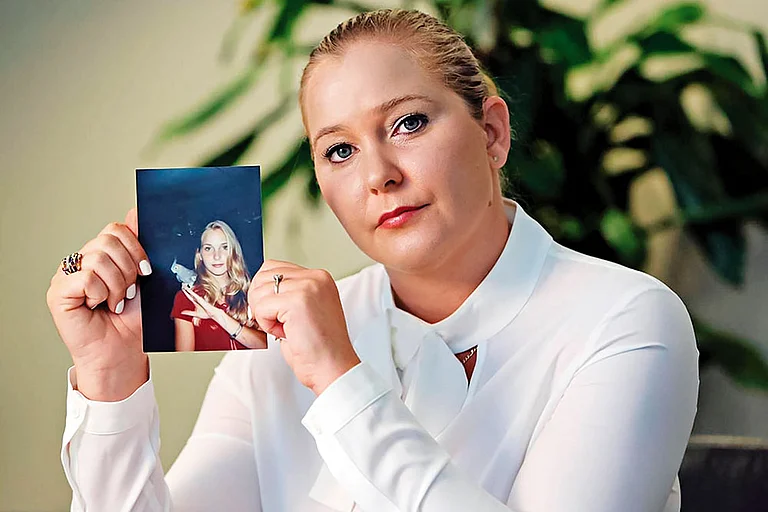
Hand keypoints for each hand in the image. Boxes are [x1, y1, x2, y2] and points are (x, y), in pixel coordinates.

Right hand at [46, 209, 149, 400]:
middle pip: (108, 240)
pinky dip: (101, 293)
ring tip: (116, 301)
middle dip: (129, 268)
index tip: (145, 271)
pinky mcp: (58, 292)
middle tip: (129, 291)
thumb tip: (135, 211)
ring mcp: (66, 276)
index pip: (115, 229)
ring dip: (117, 285)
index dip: (136, 247)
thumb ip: (137, 246)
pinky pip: (86, 277)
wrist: (124, 351)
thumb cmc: (133, 319)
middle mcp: (81, 262)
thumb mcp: (143, 277)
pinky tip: (100, 306)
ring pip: (98, 259)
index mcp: (100, 255)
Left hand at [180, 285, 222, 324]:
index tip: (183, 289)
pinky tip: (188, 290)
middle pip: (190, 293)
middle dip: (186, 289)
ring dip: (188, 289)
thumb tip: (182, 312)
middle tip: (182, 285)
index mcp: (196, 302)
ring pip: (192, 293)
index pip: (189, 296)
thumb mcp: (195, 314)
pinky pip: (195, 295)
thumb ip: (189, 313)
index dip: (186, 293)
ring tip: (184, 286)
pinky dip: (191, 292)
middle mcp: (197, 299)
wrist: (212, 314)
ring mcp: (199, 299)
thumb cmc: (206, 314)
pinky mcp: (200, 299)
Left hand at [248, 260, 360, 394]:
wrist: (333, 368)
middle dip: (262, 302)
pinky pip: (262, 307)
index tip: (275, 312)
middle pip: (263, 276)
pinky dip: (267, 325)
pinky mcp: (297, 301)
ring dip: (265, 315)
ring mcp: (308, 287)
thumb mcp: (304, 310)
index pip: (274, 267)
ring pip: (259, 291)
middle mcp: (316, 278)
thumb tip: (258, 289)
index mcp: (319, 278)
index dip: (265, 292)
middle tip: (279, 323)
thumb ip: (288, 293)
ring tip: (287, 329)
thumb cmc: (318, 348)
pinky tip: (286, 333)